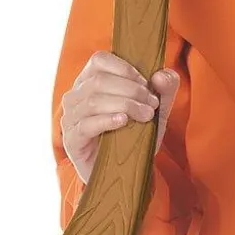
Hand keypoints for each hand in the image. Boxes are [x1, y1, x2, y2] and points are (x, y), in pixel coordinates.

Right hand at [60, 51, 181, 186]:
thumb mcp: (156, 111)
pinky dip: (106, 120)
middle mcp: (75, 96)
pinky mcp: (72, 140)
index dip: (125, 68)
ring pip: (93, 100)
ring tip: (146, 115)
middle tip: (152, 105)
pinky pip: (86, 124)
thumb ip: (164, 90)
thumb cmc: (135, 136)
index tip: (146, 84)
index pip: (99, 60)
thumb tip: (162, 75)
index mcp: (90, 82)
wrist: (124, 173)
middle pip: (99, 80)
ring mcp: (70, 118)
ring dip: (125, 104)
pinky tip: (123, 122)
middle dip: (131, 90)